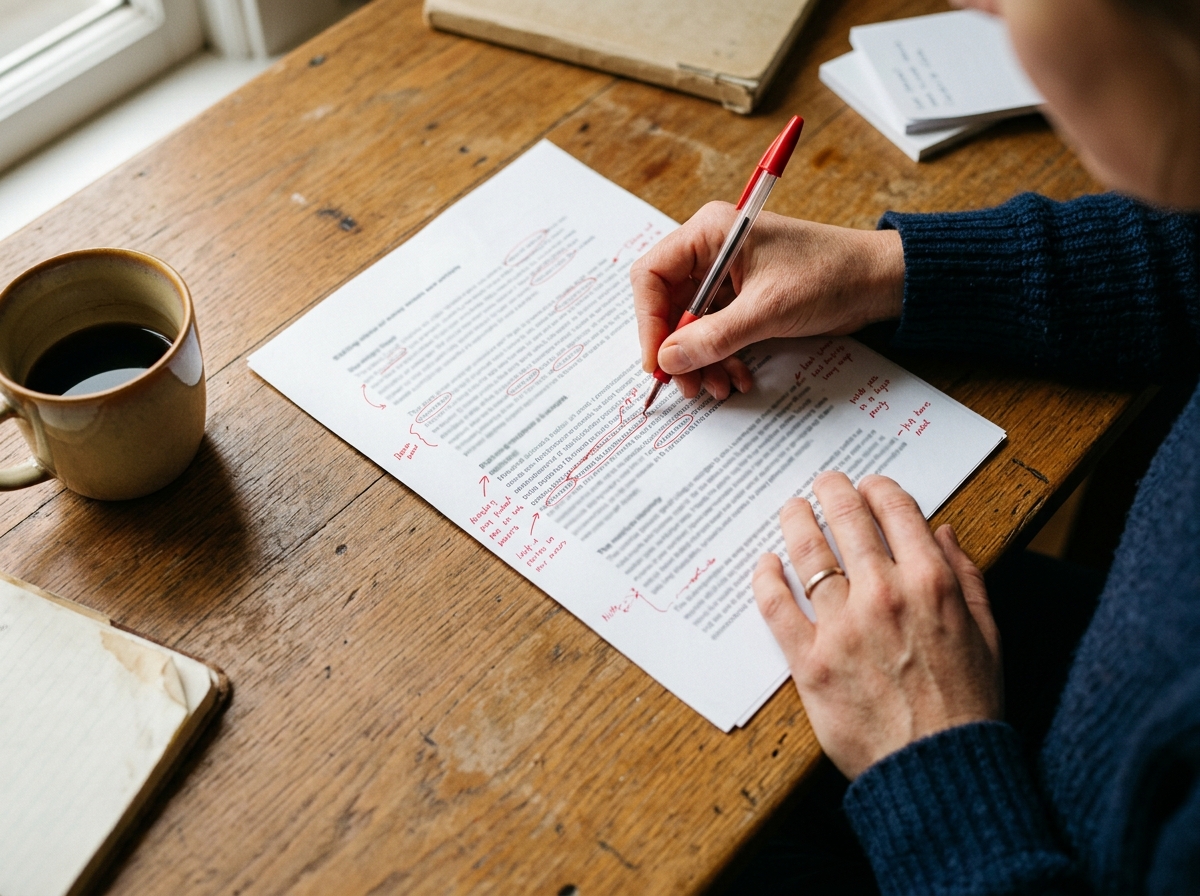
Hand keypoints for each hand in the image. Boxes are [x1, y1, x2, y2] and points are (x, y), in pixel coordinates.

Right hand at [631, 203, 903, 400]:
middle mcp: (711, 250)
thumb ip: (714, 337)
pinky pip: (715, 333)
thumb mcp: (767, 310)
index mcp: (710, 233)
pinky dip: (722, 358)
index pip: (652, 275)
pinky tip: (737, 378)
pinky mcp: (742, 299)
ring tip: (718, 388)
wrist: (878, 282)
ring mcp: (726, 276)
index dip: (649, 321)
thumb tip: (668, 360)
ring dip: (701, 361)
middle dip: (678, 349)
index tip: (657, 361)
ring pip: (691, 326)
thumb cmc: (829, 276)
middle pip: (668, 305)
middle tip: (687, 386)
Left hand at [752, 473, 1001, 779]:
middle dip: (832, 491)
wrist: (938, 770)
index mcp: (931, 582)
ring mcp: (843, 626)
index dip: (878, 489)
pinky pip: (777, 605)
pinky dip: (766, 577)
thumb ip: (965, 575)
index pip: (896, 511)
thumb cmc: (967, 704)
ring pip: (808, 553)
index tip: (868, 486)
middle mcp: (884, 594)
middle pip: (847, 520)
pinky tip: (765, 563)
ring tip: (792, 508)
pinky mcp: (811, 660)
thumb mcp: (986, 633)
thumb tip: (943, 531)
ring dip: (796, 521)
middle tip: (823, 483)